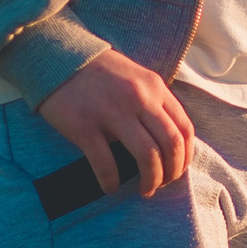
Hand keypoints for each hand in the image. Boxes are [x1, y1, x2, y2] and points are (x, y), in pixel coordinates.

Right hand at [38, 50, 194, 197]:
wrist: (60, 57)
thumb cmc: (102, 73)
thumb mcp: (138, 78)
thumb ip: (155, 103)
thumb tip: (169, 141)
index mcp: (155, 88)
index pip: (184, 128)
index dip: (186, 156)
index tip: (178, 170)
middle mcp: (139, 99)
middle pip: (170, 145)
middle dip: (171, 172)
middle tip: (162, 184)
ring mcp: (112, 112)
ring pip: (147, 156)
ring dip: (150, 180)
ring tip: (145, 190)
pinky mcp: (85, 126)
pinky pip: (106, 163)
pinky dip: (112, 181)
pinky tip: (110, 187)